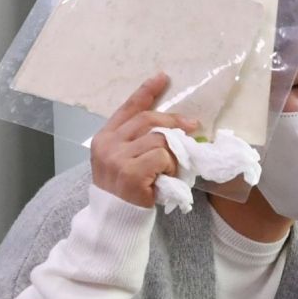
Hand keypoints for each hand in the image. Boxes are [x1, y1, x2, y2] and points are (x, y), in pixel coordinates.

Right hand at [90, 73, 198, 206]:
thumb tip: (172, 127)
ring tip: (170, 169)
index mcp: (104, 137)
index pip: (128, 108)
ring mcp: (118, 158)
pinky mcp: (131, 173)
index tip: (163, 77)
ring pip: (159, 140)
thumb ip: (138, 142)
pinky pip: (162, 158)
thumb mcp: (124, 162)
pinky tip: (165, 178)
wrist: (115, 220)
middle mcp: (108, 144)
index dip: (146, 92)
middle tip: (193, 126)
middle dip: (174, 121)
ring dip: (172, 154)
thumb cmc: (125, 193)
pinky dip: (170, 167)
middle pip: (148, 120)